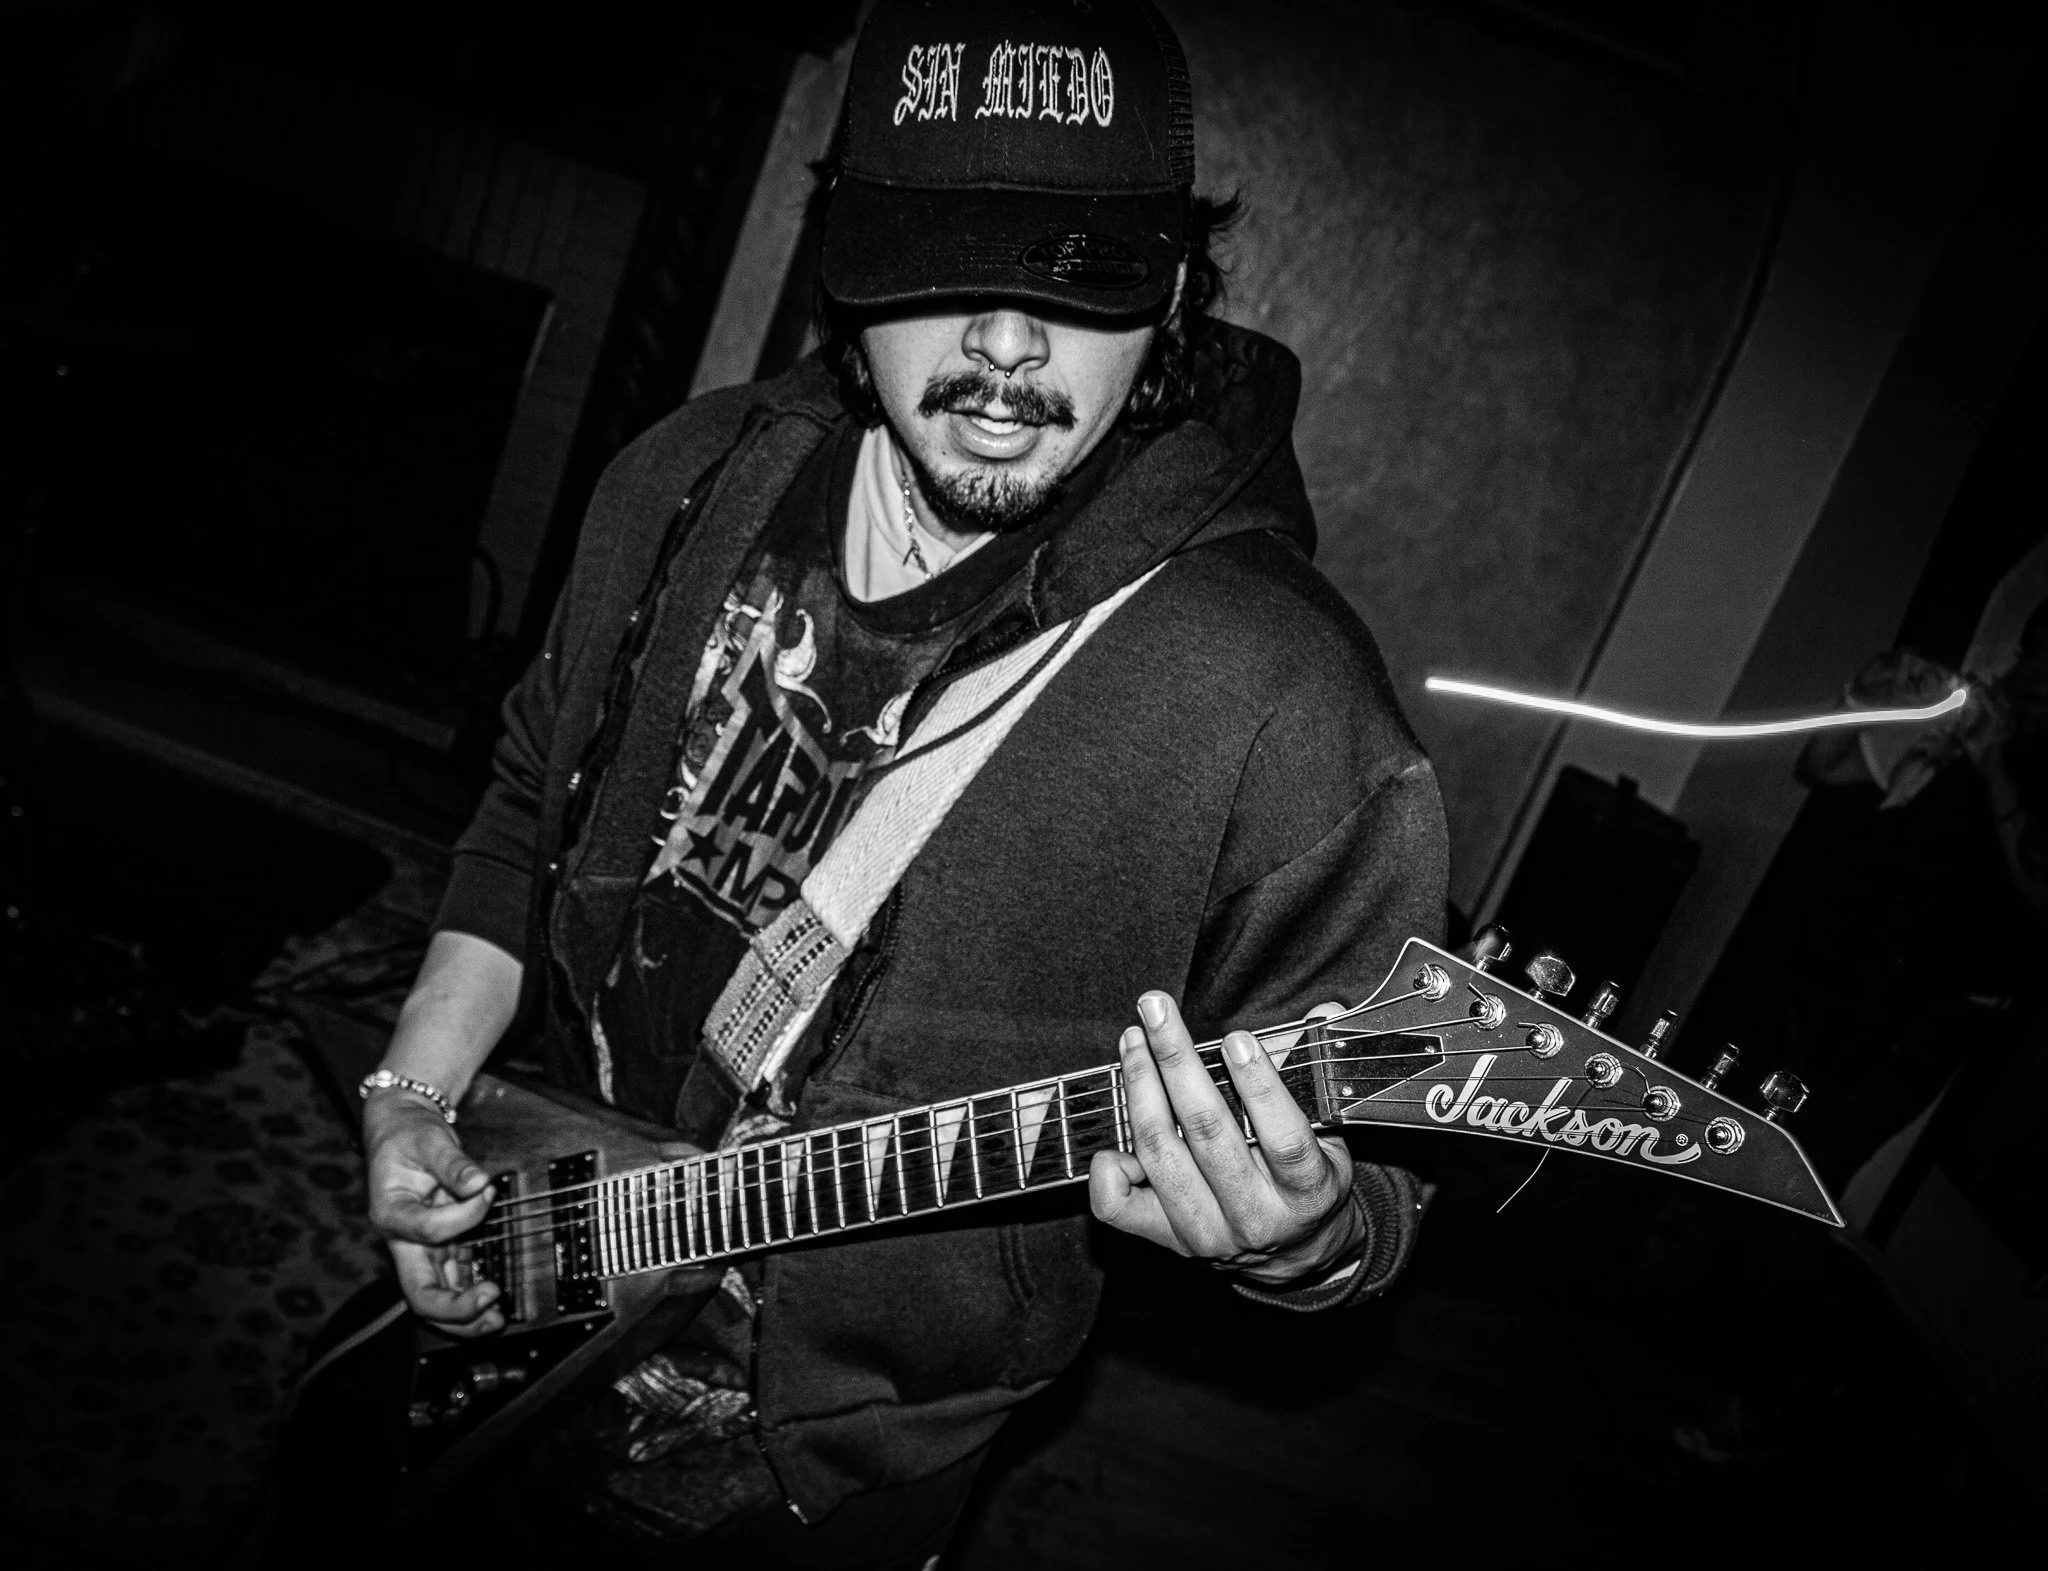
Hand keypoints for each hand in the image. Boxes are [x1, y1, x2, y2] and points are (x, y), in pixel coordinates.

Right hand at [364, 1092, 502, 1336]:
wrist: (400, 1131)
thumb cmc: (408, 1135)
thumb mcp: (429, 1138)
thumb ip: (453, 1163)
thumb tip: (480, 1183)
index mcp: (391, 1214)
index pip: (429, 1230)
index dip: (465, 1216)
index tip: (487, 1191)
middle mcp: (403, 1240)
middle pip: (419, 1292)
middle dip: (454, 1308)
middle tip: (492, 1297)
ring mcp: (420, 1249)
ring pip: (435, 1298)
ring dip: (464, 1317)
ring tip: (496, 1318)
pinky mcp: (438, 1247)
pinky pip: (452, 1281)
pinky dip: (469, 1296)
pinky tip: (493, 1303)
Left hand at [1089, 991, 1362, 1286]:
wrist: (1297, 1255)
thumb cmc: (1309, 1180)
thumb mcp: (1333, 1133)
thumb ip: (1321, 1069)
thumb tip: (1324, 1008)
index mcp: (1308, 1192)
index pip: (1286, 1141)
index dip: (1261, 1089)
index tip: (1237, 1039)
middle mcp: (1256, 1216)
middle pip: (1207, 1134)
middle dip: (1176, 1062)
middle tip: (1157, 1009)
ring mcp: (1209, 1232)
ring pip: (1161, 1155)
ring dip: (1140, 1089)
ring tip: (1133, 1040)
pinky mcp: (1170, 1239)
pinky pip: (1120, 1208)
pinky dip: (1108, 1168)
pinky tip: (1113, 1128)